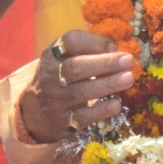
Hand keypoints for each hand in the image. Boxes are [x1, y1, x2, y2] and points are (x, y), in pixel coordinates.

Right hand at [18, 30, 137, 144]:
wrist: (34, 112)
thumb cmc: (58, 78)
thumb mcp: (63, 59)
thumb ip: (86, 51)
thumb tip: (115, 50)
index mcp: (52, 55)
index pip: (70, 42)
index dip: (93, 41)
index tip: (114, 46)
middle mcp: (50, 76)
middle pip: (76, 68)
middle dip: (104, 63)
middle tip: (128, 60)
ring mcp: (55, 100)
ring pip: (81, 92)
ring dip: (107, 85)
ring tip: (128, 78)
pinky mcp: (62, 122)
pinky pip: (83, 116)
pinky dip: (101, 110)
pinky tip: (117, 104)